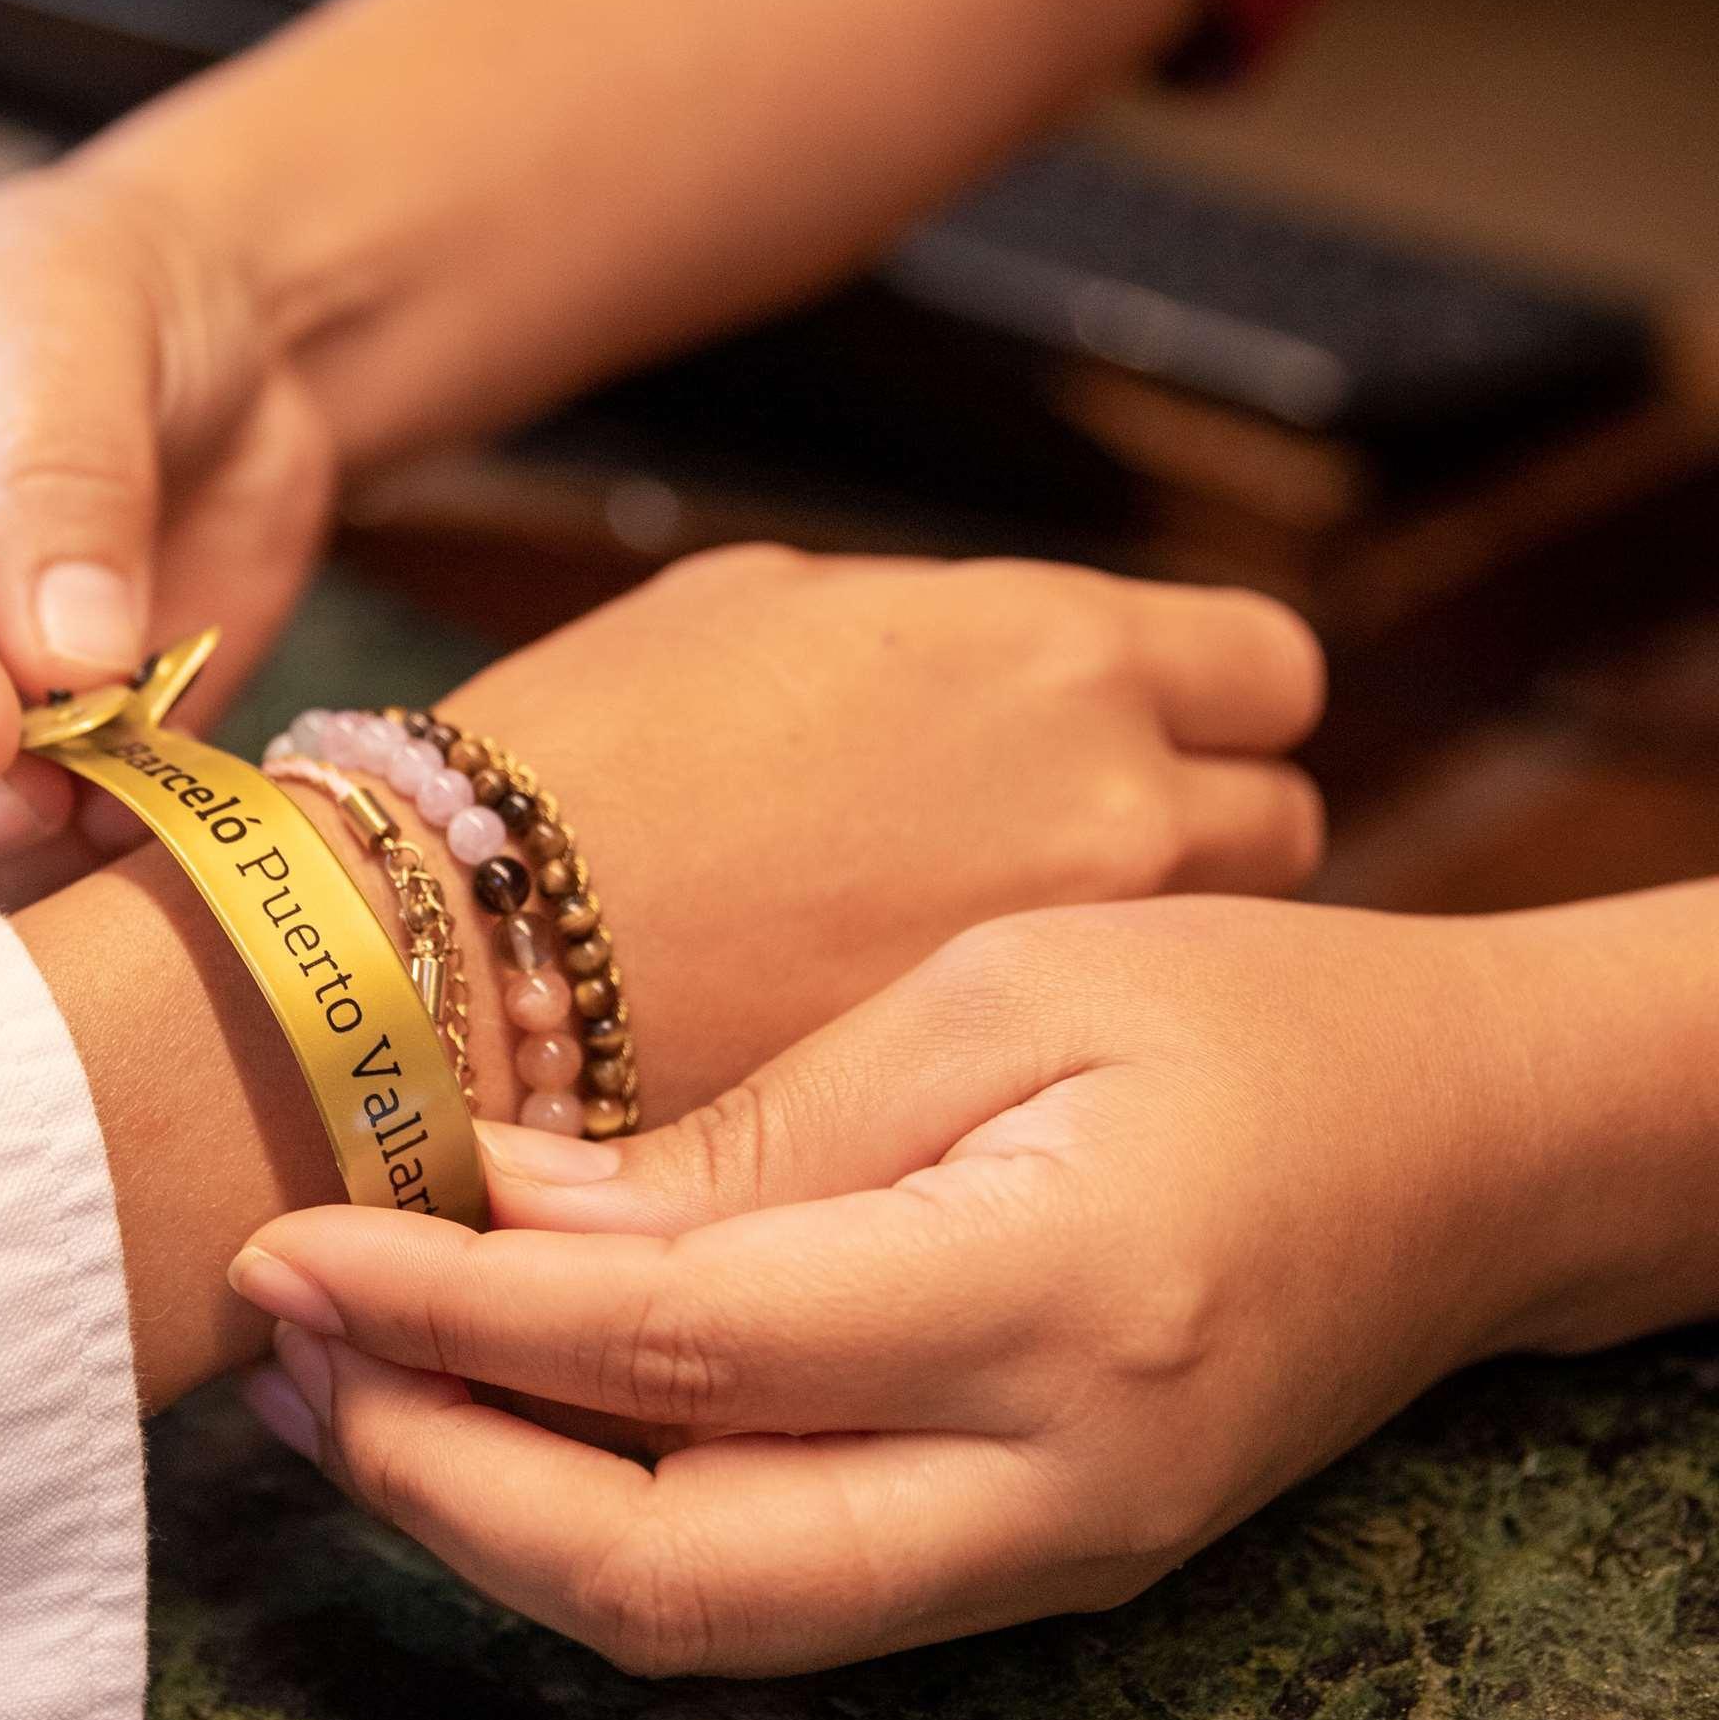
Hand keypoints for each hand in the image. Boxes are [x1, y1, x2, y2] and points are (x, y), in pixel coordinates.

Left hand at [225, 895, 1571, 1675]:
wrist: (1489, 1151)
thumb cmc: (1259, 1015)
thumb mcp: (1004, 990)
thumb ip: (759, 1131)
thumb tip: (509, 1205)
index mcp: (1059, 1298)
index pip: (685, 1351)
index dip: (455, 1317)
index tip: (288, 1249)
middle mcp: (1055, 1484)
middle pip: (677, 1575)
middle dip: (438, 1482)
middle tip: (280, 1352)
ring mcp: (1048, 1558)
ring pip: (712, 1624)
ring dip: (496, 1529)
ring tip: (338, 1393)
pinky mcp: (1026, 1571)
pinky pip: (775, 1598)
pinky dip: (607, 1533)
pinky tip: (494, 1424)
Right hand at [406, 547, 1328, 1112]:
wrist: (448, 951)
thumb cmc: (573, 758)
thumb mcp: (758, 607)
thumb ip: (921, 631)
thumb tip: (966, 661)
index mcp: (1060, 649)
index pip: (1269, 671)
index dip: (1211, 703)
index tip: (1149, 733)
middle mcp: (1109, 806)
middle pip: (1271, 830)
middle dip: (1188, 842)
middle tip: (1063, 865)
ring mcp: (1067, 977)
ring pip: (1186, 975)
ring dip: (1123, 971)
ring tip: (996, 976)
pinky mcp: (999, 1112)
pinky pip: (1077, 1082)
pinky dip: (1031, 1077)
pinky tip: (925, 1060)